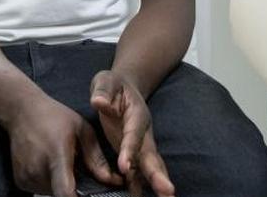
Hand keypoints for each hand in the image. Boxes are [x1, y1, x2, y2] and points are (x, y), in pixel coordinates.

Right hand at [6, 93, 122, 196]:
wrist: (21, 111)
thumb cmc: (54, 117)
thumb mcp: (82, 129)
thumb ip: (97, 158)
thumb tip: (112, 181)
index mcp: (56, 154)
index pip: (65, 192)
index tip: (87, 195)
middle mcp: (38, 169)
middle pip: (63, 193)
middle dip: (75, 186)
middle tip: (76, 167)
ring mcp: (26, 176)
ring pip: (53, 193)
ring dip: (62, 184)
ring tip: (62, 163)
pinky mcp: (20, 181)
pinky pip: (41, 189)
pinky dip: (50, 182)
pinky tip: (49, 164)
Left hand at [90, 70, 175, 196]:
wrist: (122, 88)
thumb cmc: (113, 84)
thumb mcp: (105, 81)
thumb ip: (103, 91)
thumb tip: (99, 102)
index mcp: (137, 115)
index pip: (134, 135)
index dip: (130, 150)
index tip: (124, 167)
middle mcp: (143, 133)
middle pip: (152, 156)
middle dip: (159, 175)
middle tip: (167, 192)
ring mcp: (140, 146)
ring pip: (150, 168)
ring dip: (157, 185)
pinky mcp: (134, 154)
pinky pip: (139, 174)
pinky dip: (139, 187)